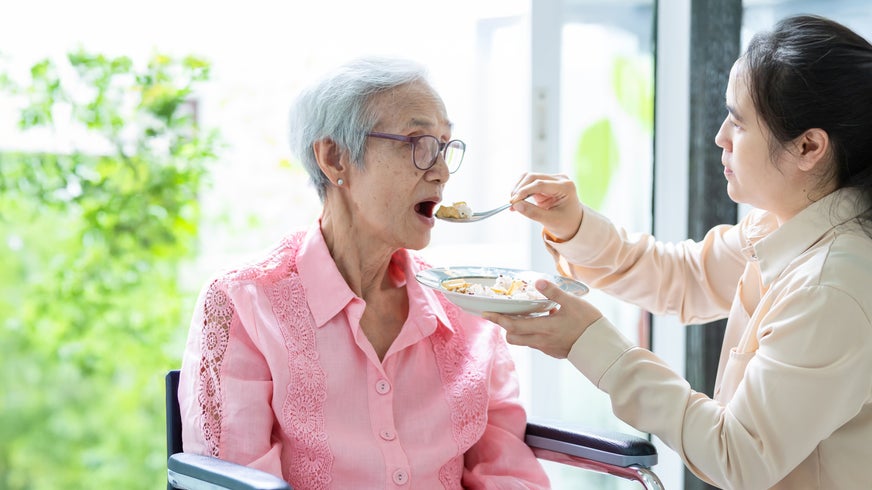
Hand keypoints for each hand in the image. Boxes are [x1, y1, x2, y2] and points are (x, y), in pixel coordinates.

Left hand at [483, 279, 602, 358]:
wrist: (602, 346)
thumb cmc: (588, 323)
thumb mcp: (572, 303)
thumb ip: (553, 293)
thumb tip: (537, 281)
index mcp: (543, 328)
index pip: (513, 325)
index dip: (498, 319)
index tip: (486, 314)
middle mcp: (541, 341)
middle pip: (513, 337)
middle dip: (505, 327)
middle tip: (502, 314)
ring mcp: (547, 348)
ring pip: (524, 341)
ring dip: (518, 331)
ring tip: (522, 317)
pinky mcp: (554, 352)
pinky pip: (536, 344)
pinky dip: (532, 334)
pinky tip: (541, 324)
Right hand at [509, 173, 583, 240]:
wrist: (574, 223)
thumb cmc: (565, 223)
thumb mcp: (550, 221)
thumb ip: (533, 212)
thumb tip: (516, 205)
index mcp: (566, 187)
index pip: (540, 184)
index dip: (524, 191)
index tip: (513, 202)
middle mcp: (560, 179)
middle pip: (533, 177)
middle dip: (520, 189)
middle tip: (511, 203)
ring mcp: (553, 179)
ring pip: (529, 177)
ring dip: (519, 189)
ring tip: (513, 203)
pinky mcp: (546, 182)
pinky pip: (529, 182)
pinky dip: (521, 190)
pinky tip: (517, 201)